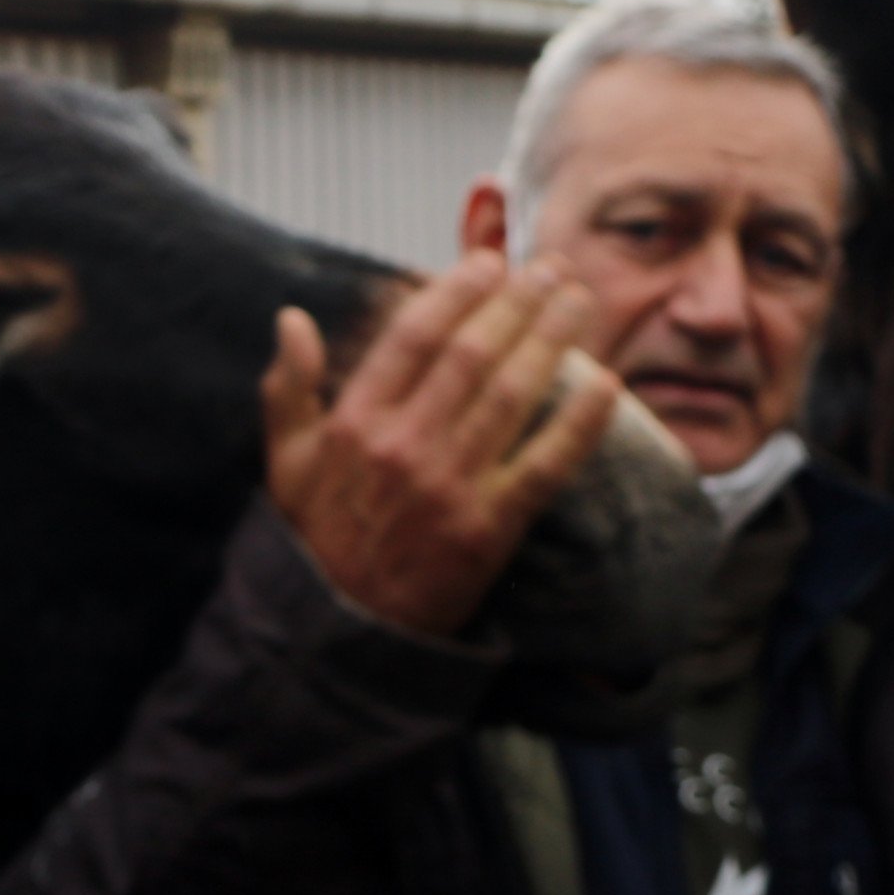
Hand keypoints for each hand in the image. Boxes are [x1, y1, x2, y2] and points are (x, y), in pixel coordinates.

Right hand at [263, 254, 621, 637]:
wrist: (344, 630)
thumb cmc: (320, 537)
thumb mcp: (285, 462)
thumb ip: (288, 388)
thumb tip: (291, 319)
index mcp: (355, 422)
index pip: (414, 335)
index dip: (457, 291)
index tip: (490, 264)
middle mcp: (403, 446)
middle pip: (473, 354)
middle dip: (519, 303)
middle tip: (552, 269)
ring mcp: (449, 487)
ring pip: (512, 395)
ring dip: (554, 340)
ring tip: (581, 303)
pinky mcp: (489, 528)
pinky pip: (544, 463)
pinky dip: (579, 421)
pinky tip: (608, 382)